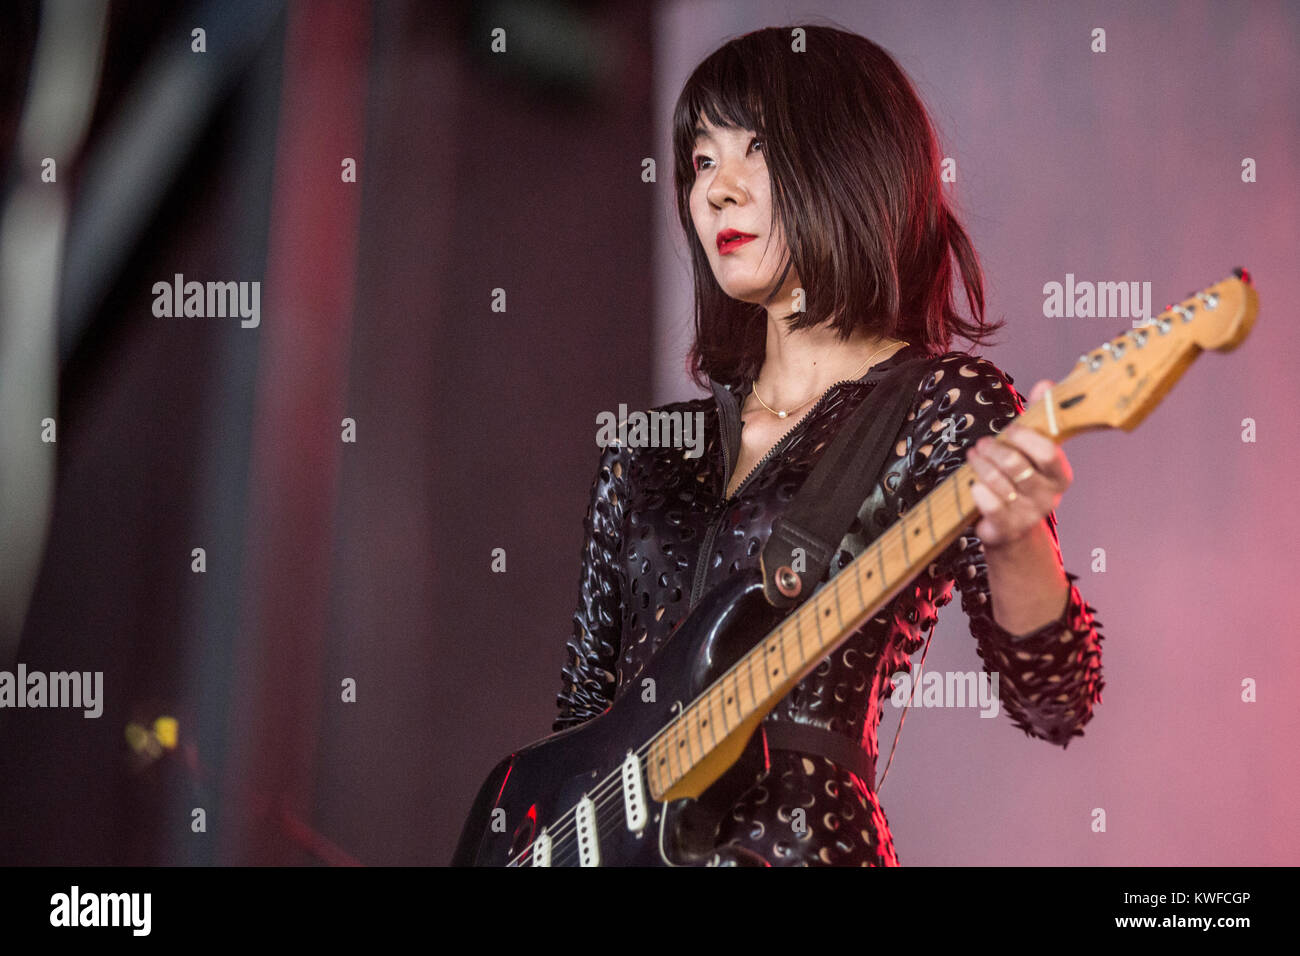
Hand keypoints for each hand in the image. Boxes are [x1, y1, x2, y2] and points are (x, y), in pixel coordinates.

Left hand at [964, 379, 1072, 548]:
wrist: (1012, 528)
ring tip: (974, 456)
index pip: (1049, 452)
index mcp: (1060, 475)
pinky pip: (988, 504)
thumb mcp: (1032, 450)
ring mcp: (1028, 515)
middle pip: (1016, 464)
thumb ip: (1039, 417)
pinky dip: (977, 490)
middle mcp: (1048, 497)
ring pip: (998, 481)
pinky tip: (973, 483)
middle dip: (994, 449)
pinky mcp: (1007, 528)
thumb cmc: (1021, 480)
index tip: (1010, 429)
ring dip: (980, 465)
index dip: (1026, 437)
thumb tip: (1045, 385)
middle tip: (981, 443)